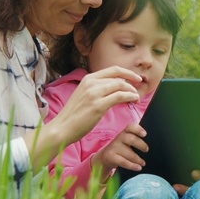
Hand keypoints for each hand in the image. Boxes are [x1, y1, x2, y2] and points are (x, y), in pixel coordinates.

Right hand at [24, 66, 141, 171]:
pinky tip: (133, 100)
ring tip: (136, 98)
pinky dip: (130, 97)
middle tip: (137, 91)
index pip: (113, 70)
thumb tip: (115, 87)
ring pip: (121, 86)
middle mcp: (91, 83)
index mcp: (88, 79)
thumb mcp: (85, 95)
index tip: (136, 78)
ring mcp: (94, 93)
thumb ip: (98, 89)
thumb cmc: (74, 115)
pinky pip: (120, 96)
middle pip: (119, 78)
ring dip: (132, 91)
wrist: (62, 128)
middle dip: (132, 84)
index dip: (127, 73)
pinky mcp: (98, 105)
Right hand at [92, 123, 147, 179]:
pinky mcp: (110, 157)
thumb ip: (137, 140)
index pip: (130, 127)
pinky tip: (138, 167)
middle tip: (147, 150)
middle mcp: (119, 138)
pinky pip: (123, 161)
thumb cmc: (123, 148)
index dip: (138, 129)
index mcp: (125, 132)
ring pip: (128, 152)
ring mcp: (114, 147)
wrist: (106, 156)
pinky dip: (132, 165)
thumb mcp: (128, 142)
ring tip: (143, 163)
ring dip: (138, 159)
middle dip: (140, 144)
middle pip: (130, 138)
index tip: (145, 134)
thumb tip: (154, 144)